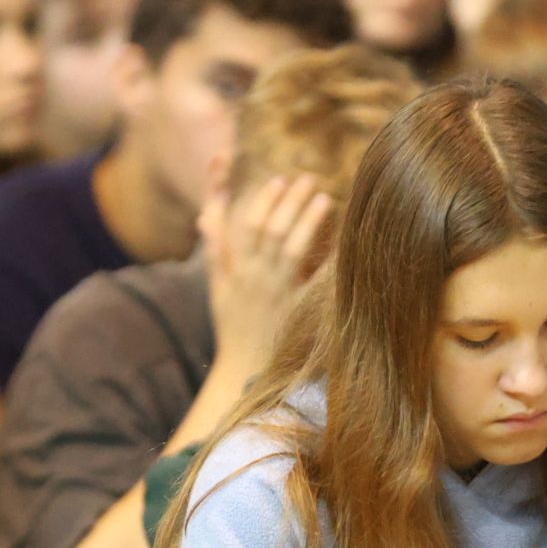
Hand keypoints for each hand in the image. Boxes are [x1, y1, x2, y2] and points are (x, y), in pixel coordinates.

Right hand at [203, 173, 331, 378]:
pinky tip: (341, 239)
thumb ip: (215, 251)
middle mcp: (254, 278)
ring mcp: (275, 293)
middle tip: (307, 179)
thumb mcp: (217, 288)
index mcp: (235, 270)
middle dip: (288, 201)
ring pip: (290, 248)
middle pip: (270, 230)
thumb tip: (205, 217)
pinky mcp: (294, 310)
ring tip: (324, 198)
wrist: (244, 368)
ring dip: (307, 219)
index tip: (278, 180)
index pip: (244, 225)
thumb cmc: (233, 325)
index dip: (262, 201)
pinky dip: (325, 258)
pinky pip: (311, 280)